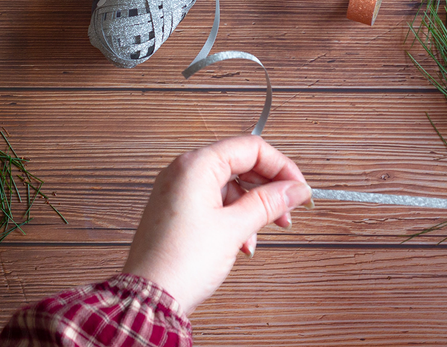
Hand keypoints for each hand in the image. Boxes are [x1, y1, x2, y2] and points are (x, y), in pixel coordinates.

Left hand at [122, 135, 312, 313]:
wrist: (148, 299)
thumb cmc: (180, 263)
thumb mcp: (235, 228)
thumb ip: (270, 202)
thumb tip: (296, 189)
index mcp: (195, 166)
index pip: (251, 148)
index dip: (281, 166)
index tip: (298, 187)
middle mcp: (183, 172)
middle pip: (241, 164)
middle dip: (269, 188)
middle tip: (288, 209)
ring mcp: (177, 192)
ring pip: (230, 186)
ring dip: (253, 206)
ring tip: (264, 230)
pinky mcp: (176, 211)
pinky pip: (215, 202)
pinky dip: (234, 217)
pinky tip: (243, 240)